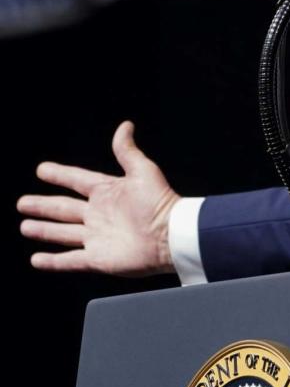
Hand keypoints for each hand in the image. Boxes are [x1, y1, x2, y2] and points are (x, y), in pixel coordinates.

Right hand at [17, 121, 180, 276]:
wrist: (171, 236)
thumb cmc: (161, 203)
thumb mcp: (142, 171)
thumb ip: (127, 151)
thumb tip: (125, 125)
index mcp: (108, 192)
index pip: (77, 180)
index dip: (60, 175)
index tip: (42, 169)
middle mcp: (99, 215)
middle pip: (63, 209)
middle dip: (43, 206)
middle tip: (22, 203)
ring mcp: (97, 237)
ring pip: (62, 233)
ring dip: (44, 230)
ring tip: (25, 226)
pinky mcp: (98, 259)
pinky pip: (70, 260)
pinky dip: (52, 261)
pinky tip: (36, 259)